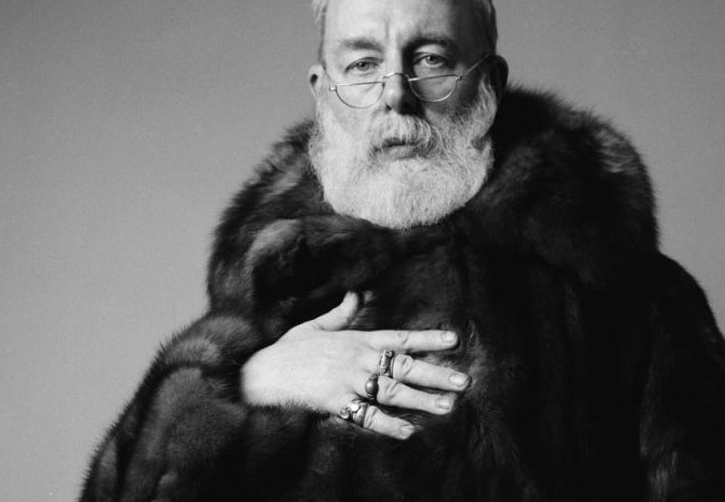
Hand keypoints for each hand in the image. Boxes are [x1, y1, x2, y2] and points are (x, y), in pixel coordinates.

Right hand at [241, 291, 470, 438]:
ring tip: (448, 406)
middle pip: (405, 366)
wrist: (260, 373)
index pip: (401, 337)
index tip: (454, 340)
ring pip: (393, 391)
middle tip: (464, 381)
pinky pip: (367, 415)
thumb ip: (341, 313)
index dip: (428, 338)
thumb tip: (356, 293)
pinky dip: (388, 425)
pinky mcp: (336, 402)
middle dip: (436, 373)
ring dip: (422, 400)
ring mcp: (348, 381)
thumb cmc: (288, 351)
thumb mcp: (316, 327)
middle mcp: (358, 359)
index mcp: (357, 340)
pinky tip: (409, 432)